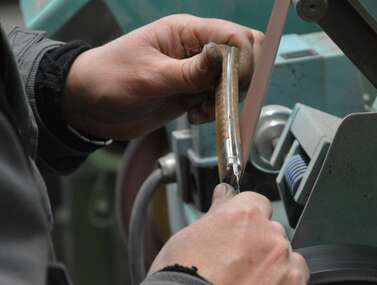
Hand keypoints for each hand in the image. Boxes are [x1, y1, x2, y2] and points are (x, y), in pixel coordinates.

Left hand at [62, 15, 263, 139]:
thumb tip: (224, 58)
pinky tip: (194, 115)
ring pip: (233, 80)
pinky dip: (214, 110)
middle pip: (241, 55)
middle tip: (220, 99)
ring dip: (224, 99)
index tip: (232, 86)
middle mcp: (196, 49)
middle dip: (239, 80)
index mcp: (186, 32)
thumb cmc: (109, 80)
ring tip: (199, 111)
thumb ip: (190, 72)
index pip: (234, 36)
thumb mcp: (149, 77)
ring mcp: (195, 72)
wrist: (90, 106)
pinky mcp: (192, 91)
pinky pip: (218, 98)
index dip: (243, 61)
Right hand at [149, 184, 318, 284]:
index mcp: (247, 218)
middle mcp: (273, 240)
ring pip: (293, 264)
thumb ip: (215, 214)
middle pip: (275, 234)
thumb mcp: (188, 238)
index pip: (258, 203)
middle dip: (261, 248)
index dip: (247, 219)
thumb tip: (224, 195)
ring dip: (279, 274)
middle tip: (238, 269)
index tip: (241, 231)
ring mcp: (289, 272)